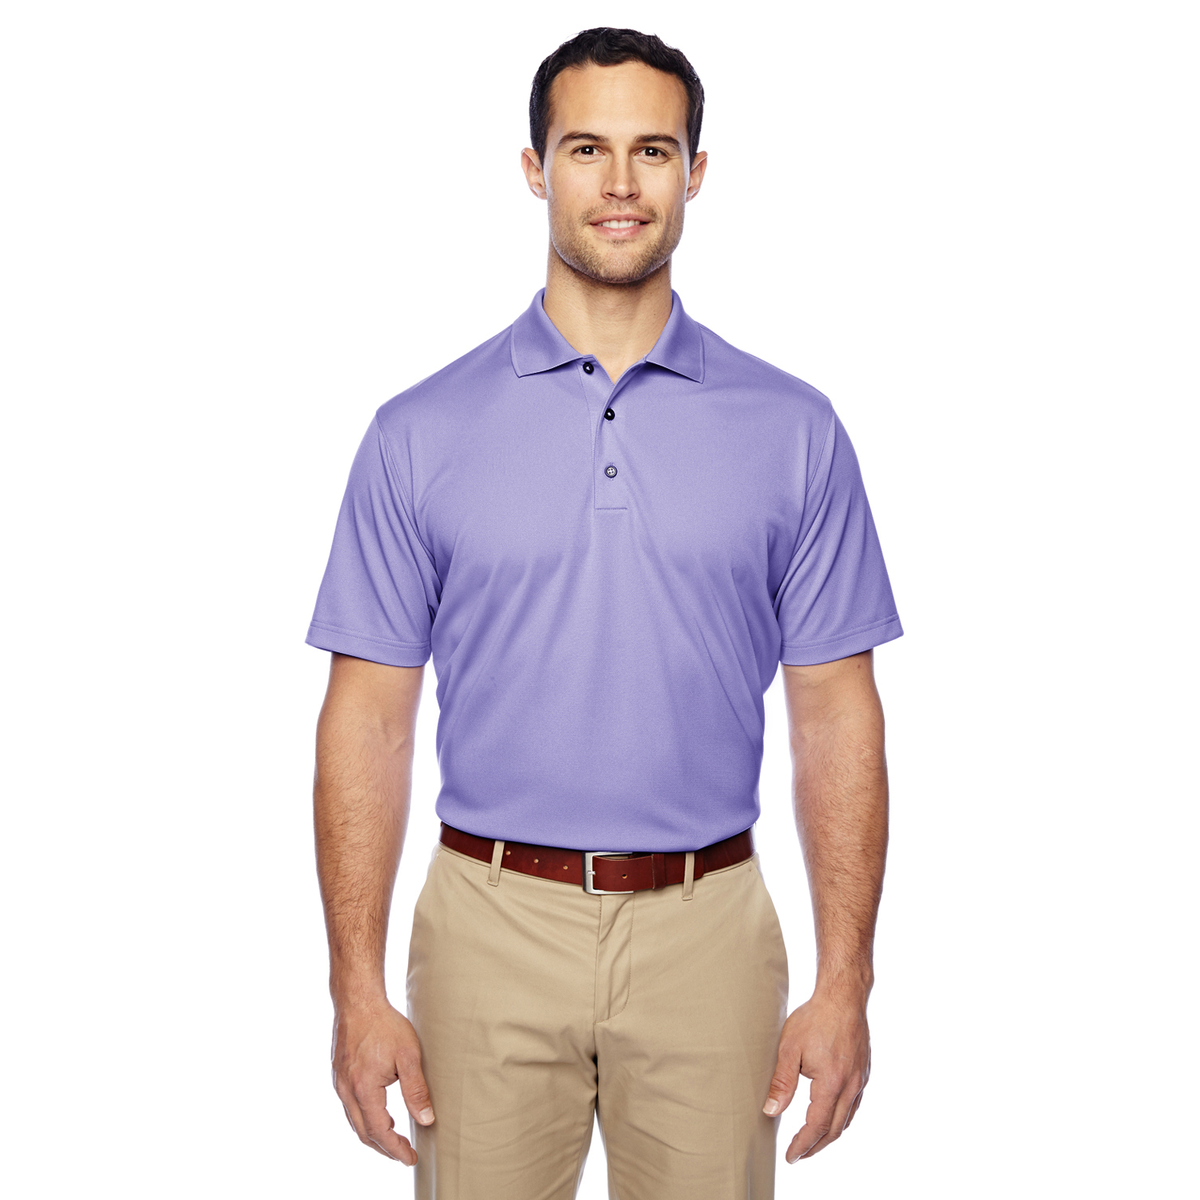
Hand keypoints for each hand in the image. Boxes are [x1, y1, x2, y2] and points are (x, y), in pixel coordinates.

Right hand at [330, 1000, 433, 1164]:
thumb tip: (426, 1119)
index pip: (380, 1131)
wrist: (358, 1000)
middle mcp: (347, 1090)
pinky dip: (365, 1118)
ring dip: (374, 1134)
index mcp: (363, 1089)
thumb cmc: (384, 1024)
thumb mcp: (408, 1055)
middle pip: (363, 1133)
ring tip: (395, 1137)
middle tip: (404, 1154)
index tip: (411, 1158)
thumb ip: (416, 1090)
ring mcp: (340, 1083)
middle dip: (384, 1148)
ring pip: (354, 1121)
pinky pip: (350, 1107)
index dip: (395, 1149)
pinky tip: (380, 1112)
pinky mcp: (339, 1074)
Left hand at [762, 991, 869, 1163]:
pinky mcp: (863, 1071)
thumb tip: (771, 1111)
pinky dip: (841, 1118)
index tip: (791, 1156)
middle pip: (835, 1129)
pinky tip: (830, 1115)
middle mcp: (850, 1086)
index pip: (817, 1126)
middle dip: (816, 1146)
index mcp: (832, 1083)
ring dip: (829, 1134)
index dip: (803, 1144)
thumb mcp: (790, 1048)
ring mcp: (860, 1079)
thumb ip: (782, 1082)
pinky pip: (854, 1105)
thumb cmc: (814, 1018)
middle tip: (798, 1154)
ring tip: (812, 1141)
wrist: (843, 996)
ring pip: (847, 1119)